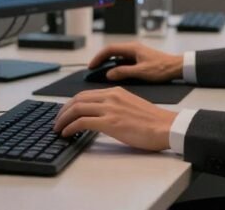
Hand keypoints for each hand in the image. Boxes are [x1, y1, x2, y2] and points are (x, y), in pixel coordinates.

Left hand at [53, 87, 177, 150]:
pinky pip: (82, 122)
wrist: (166, 127)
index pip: (86, 94)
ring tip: (58, 128)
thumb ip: (116, 106)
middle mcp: (111, 96)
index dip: (71, 103)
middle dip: (63, 110)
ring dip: (63, 119)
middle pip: (77, 99)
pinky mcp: (111, 122)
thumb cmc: (153, 121)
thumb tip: (103, 116)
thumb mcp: (131, 106)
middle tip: (57, 120)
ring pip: (77, 109)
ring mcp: (110, 109)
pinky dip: (70, 127)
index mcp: (116, 91)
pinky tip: (66, 133)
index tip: (65, 112)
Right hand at [89, 42, 182, 82]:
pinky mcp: (139, 60)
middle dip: (101, 61)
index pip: (109, 50)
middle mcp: (133, 49)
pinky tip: (114, 76)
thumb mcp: (142, 72)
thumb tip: (109, 74)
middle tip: (92, 71)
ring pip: (117, 58)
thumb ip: (124, 72)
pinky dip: (116, 68)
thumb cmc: (163, 68)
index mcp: (132, 48)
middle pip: (111, 52)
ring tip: (100, 74)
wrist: (178, 68)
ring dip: (108, 65)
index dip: (98, 58)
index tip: (91, 67)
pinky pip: (123, 62)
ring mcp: (136, 54)